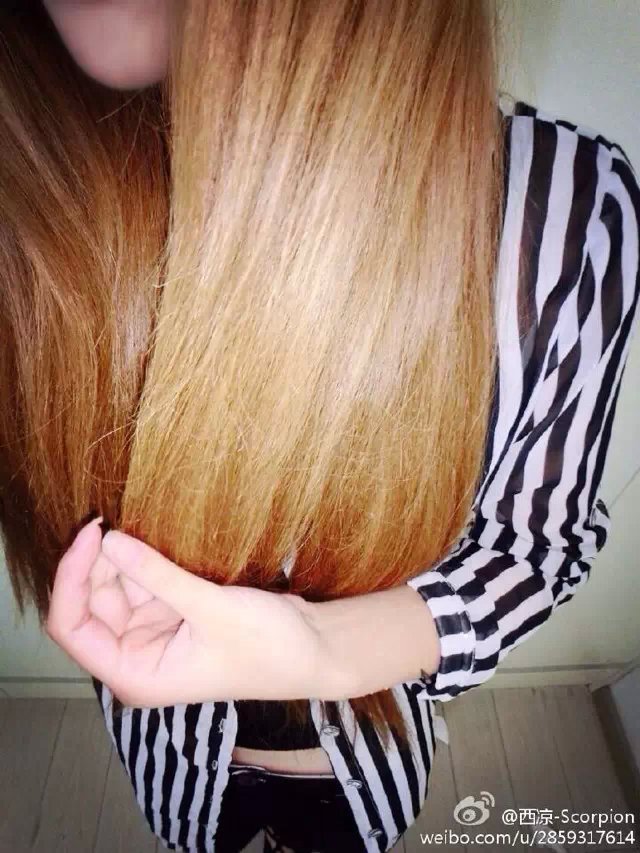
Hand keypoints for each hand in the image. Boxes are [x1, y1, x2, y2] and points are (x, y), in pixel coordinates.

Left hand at [46, 518, 344, 707]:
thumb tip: (109, 540)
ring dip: (122, 558)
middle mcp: (136, 656)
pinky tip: (150, 536)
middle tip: (113, 519)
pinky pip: (144, 581)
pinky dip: (144, 560)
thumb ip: (158, 576)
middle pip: (91, 603)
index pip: (73, 628)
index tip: (91, 536)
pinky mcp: (172, 613)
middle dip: (98, 564)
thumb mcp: (211, 610)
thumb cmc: (268, 647)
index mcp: (135, 674)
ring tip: (136, 523)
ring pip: (116, 587)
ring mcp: (153, 633)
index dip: (71, 581)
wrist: (314, 649)